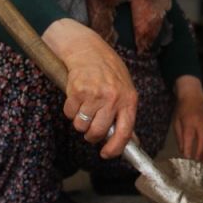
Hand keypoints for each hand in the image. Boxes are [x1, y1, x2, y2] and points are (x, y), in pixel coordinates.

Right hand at [42, 18, 136, 157]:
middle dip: (91, 135)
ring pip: (81, 125)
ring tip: (84, 107)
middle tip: (90, 128)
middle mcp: (113, 97)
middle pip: (97, 132)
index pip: (125, 132)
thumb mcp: (125, 90)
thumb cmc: (108, 71)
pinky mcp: (76, 90)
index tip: (106, 154)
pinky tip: (76, 97)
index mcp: (129, 99)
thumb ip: (126, 116)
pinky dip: (70, 110)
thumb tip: (133, 142)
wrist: (88, 48)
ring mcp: (94, 94)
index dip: (115, 148)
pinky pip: (69, 113)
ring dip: (79, 121)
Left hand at [172, 76, 202, 162]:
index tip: (187, 159)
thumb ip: (180, 137)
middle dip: (201, 153)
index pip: (190, 137)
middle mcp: (201, 123)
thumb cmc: (182, 111)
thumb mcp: (176, 122)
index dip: (189, 149)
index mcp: (189, 122)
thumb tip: (183, 151)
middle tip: (198, 164)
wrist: (193, 99)